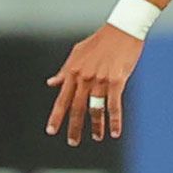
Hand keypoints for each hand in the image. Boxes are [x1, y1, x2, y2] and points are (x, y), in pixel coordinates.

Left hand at [46, 24, 145, 145]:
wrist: (122, 29)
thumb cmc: (100, 41)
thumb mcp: (77, 53)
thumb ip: (64, 70)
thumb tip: (51, 83)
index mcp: (73, 72)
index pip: (62, 99)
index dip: (56, 116)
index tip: (51, 130)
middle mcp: (84, 78)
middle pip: (77, 108)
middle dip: (74, 128)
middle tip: (73, 142)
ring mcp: (100, 80)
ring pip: (95, 109)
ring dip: (96, 126)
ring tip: (97, 137)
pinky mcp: (116, 81)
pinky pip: (114, 105)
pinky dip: (114, 120)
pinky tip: (115, 132)